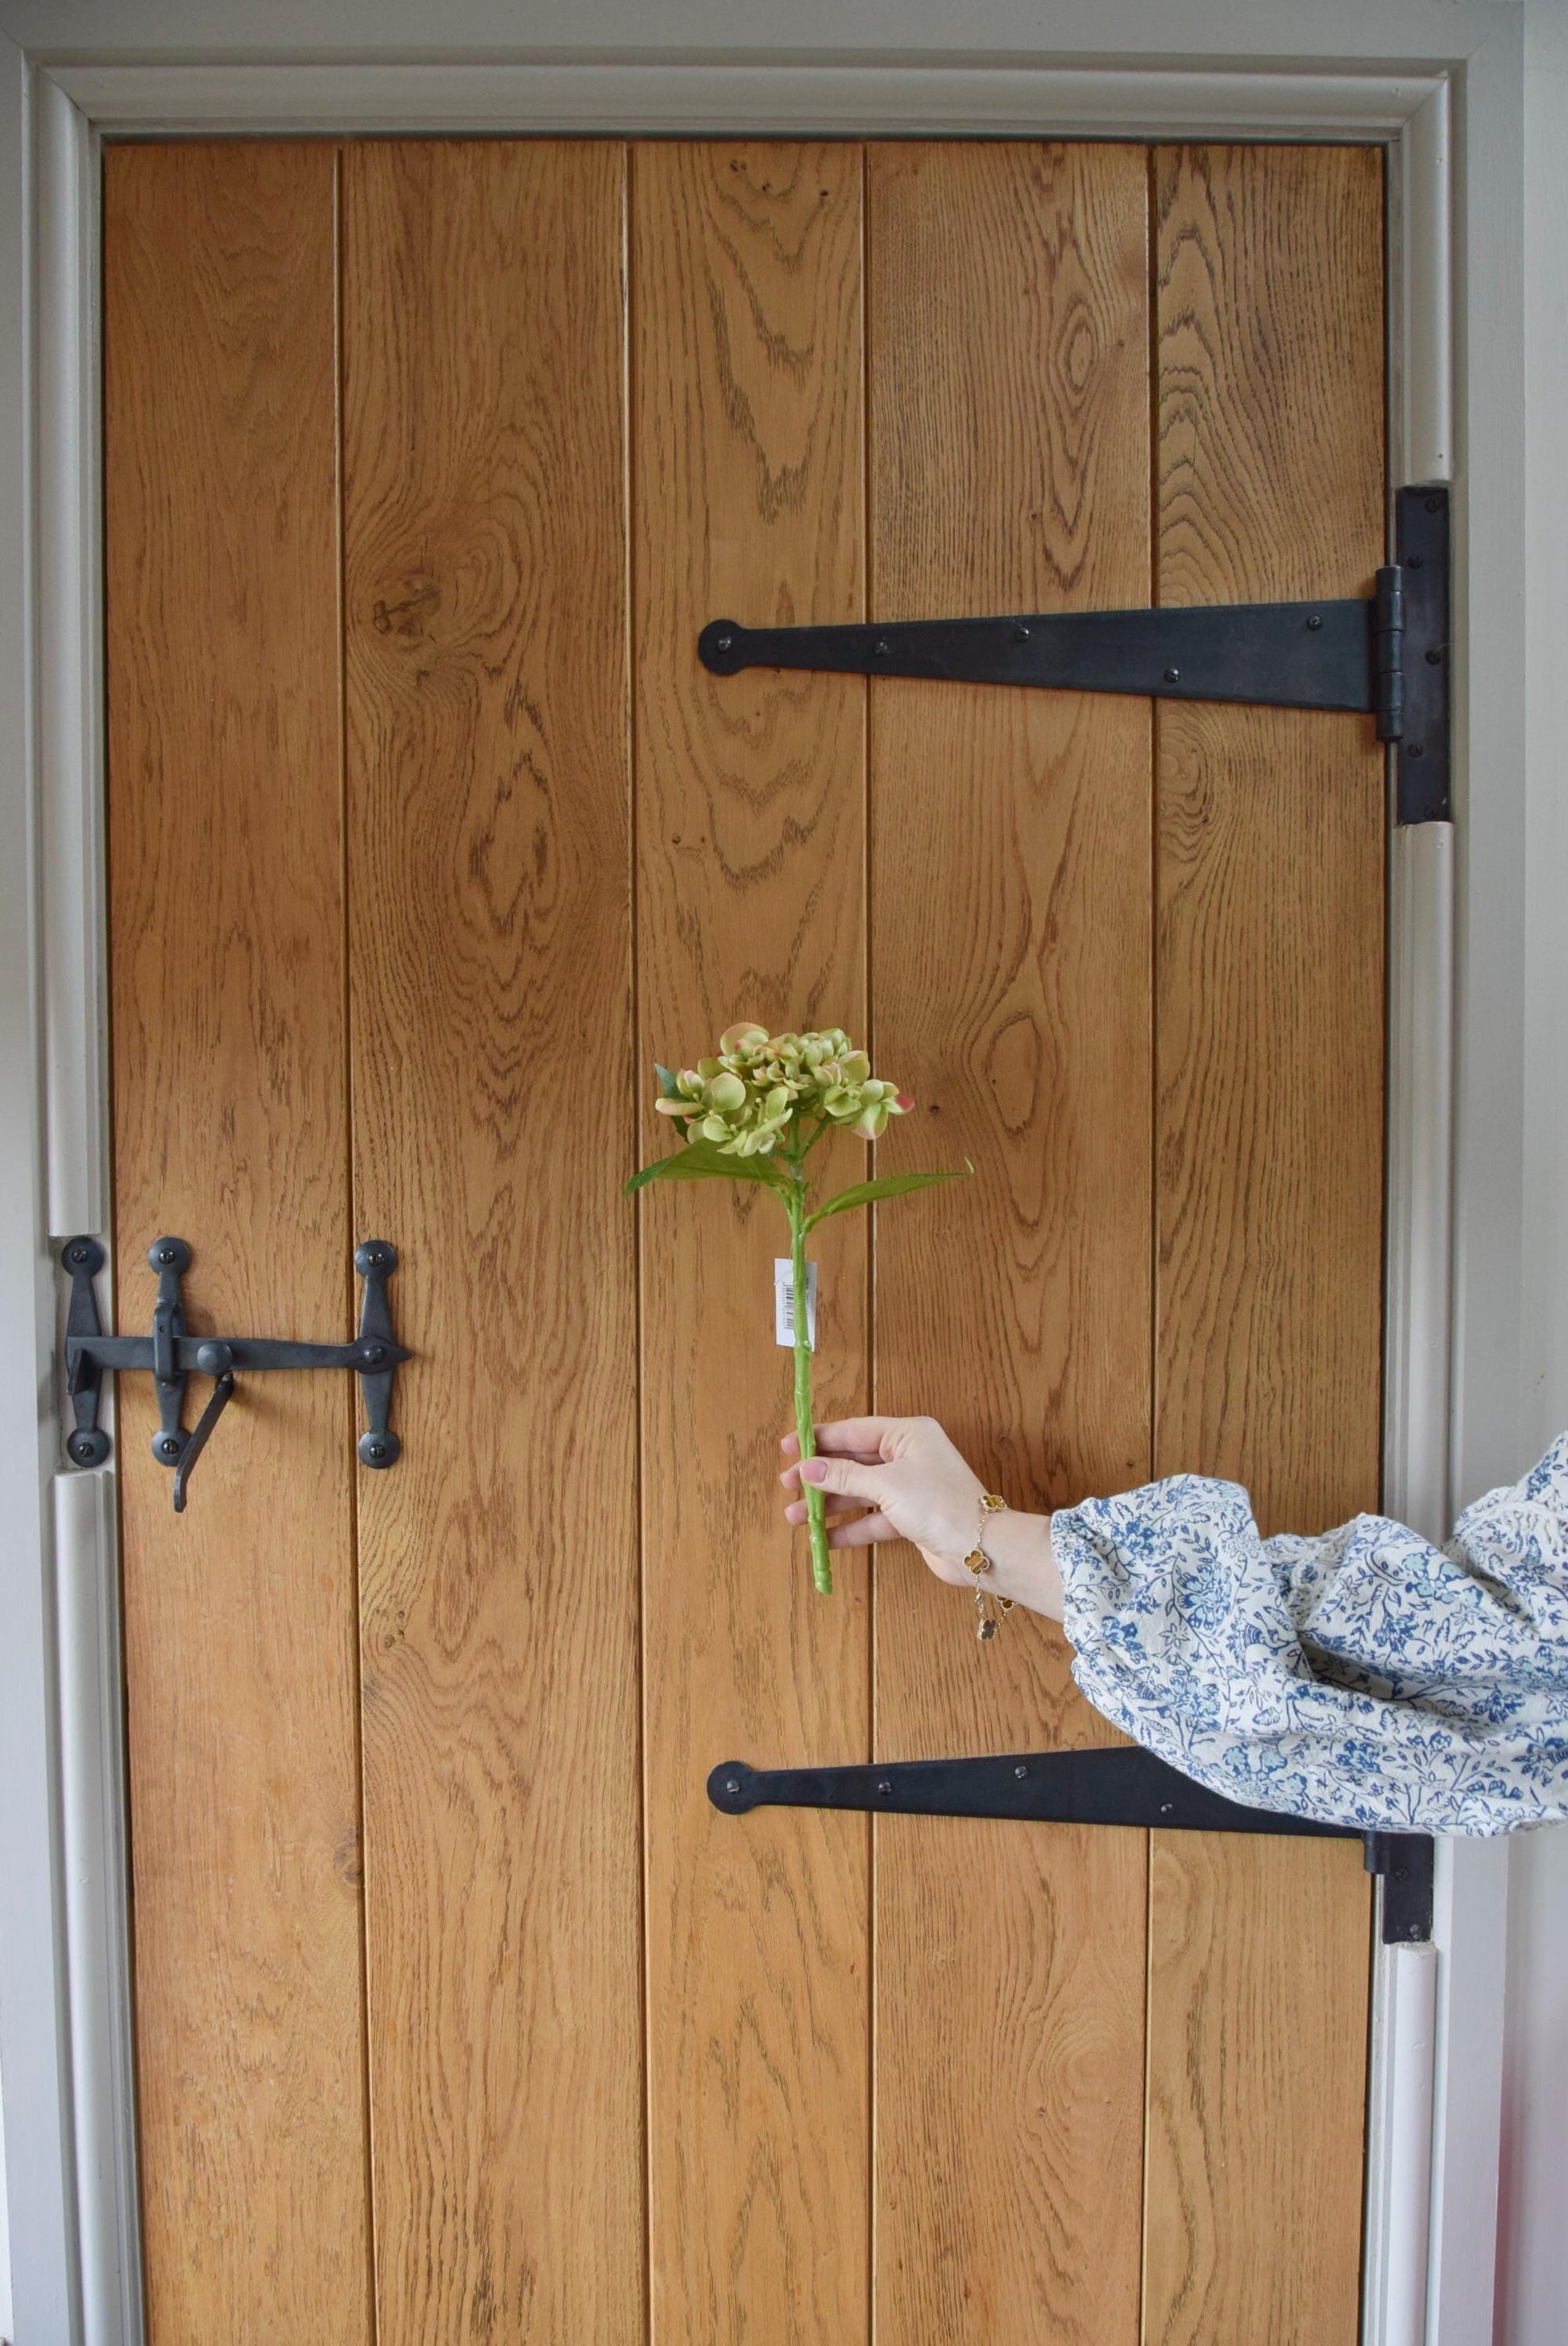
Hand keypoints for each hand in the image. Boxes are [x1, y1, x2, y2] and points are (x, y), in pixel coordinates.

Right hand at [778, 1414, 1061, 1617]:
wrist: (981, 1548)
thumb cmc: (939, 1504)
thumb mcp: (887, 1485)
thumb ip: (845, 1476)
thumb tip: (807, 1468)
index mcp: (907, 1435)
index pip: (853, 1432)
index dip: (819, 1440)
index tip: (788, 1447)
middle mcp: (907, 1457)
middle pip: (853, 1462)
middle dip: (820, 1476)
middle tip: (787, 1486)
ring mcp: (908, 1488)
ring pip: (859, 1492)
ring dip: (829, 1505)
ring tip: (796, 1517)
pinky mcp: (909, 1518)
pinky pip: (871, 1519)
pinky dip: (848, 1528)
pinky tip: (823, 1538)